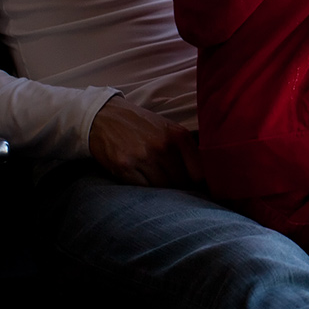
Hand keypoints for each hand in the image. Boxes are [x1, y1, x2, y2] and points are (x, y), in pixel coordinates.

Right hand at [88, 95, 203, 187]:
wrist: (103, 116)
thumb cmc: (141, 125)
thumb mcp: (168, 128)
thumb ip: (186, 148)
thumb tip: (204, 176)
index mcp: (178, 135)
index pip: (199, 173)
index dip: (199, 185)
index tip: (197, 189)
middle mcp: (162, 146)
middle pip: (180, 184)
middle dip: (180, 190)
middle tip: (176, 191)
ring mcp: (142, 157)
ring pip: (162, 188)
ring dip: (162, 192)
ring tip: (158, 185)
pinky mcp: (123, 167)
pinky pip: (142, 189)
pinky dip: (144, 189)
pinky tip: (142, 181)